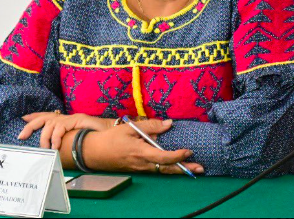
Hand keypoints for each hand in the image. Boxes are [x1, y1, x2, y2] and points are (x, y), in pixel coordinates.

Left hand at [19, 112, 111, 149]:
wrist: (110, 134)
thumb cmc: (95, 139)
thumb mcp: (76, 140)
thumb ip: (65, 141)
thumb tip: (53, 150)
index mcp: (65, 121)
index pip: (47, 116)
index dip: (35, 116)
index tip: (23, 118)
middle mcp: (67, 117)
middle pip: (44, 118)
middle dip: (31, 126)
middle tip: (21, 136)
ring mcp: (72, 118)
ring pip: (50, 124)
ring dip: (45, 137)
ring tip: (48, 148)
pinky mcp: (77, 119)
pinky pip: (61, 127)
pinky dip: (56, 137)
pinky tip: (56, 146)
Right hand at [83, 119, 203, 175]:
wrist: (92, 153)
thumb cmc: (111, 138)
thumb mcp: (130, 127)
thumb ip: (151, 125)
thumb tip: (169, 123)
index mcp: (140, 152)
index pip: (163, 157)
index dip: (177, 155)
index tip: (189, 151)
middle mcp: (142, 163)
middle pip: (167, 168)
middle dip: (184, 169)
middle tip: (200, 169)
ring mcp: (140, 168)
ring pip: (163, 170)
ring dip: (179, 170)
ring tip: (194, 169)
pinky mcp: (139, 169)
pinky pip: (156, 170)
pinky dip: (169, 168)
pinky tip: (177, 166)